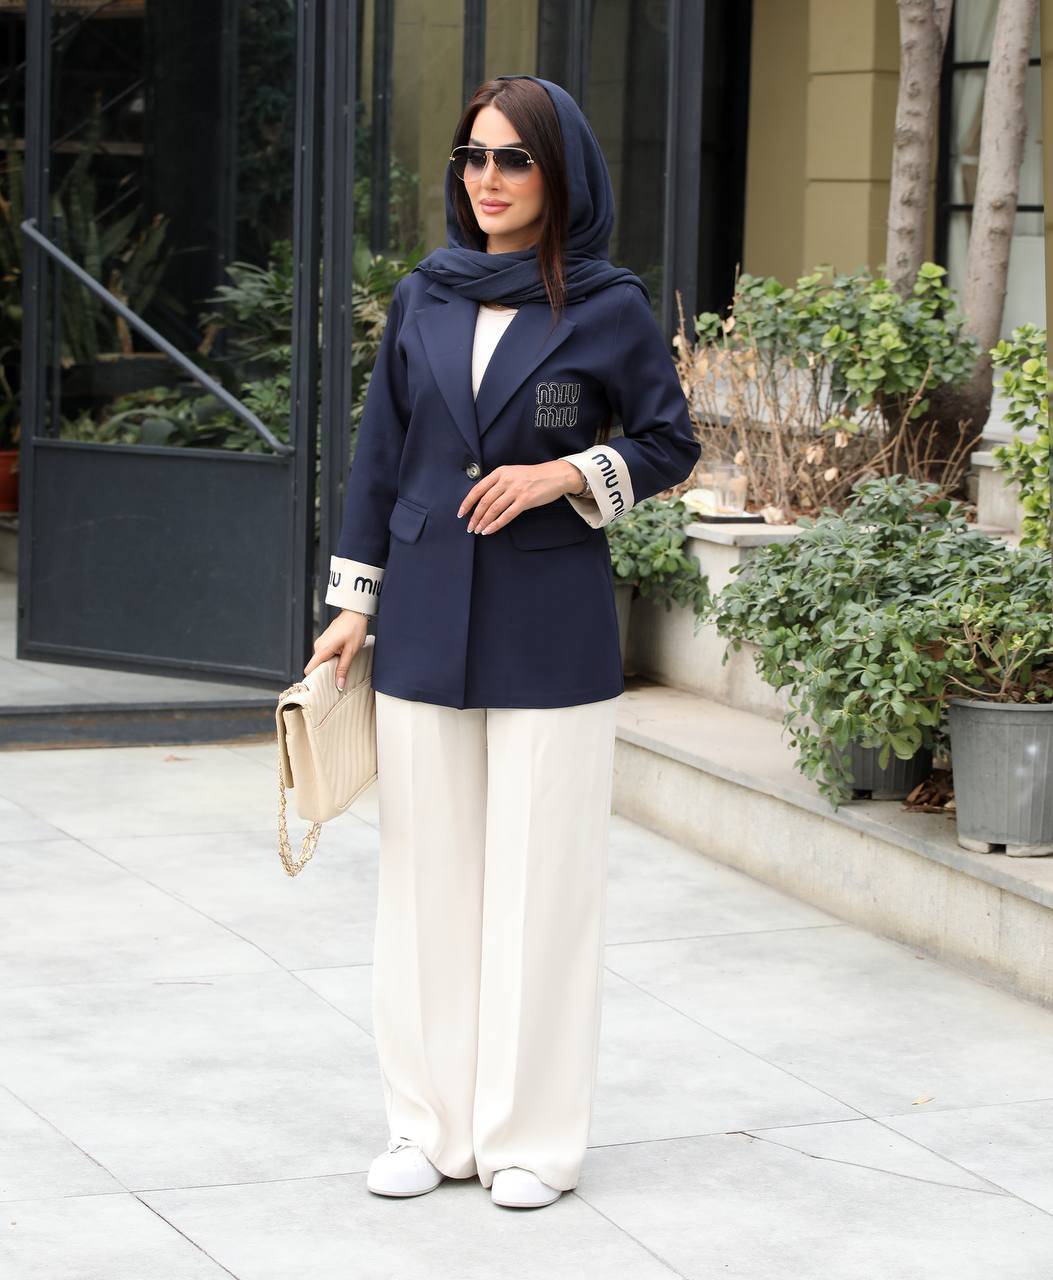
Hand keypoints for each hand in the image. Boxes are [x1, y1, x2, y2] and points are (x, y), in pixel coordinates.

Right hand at [304, 609, 368, 689]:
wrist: (355, 613)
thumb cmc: (354, 629)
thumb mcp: (351, 651)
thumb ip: (343, 668)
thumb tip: (339, 684)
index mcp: (322, 649)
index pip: (309, 669)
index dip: (314, 679)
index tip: (321, 688)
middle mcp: (318, 646)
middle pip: (316, 666)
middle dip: (326, 674)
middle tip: (338, 680)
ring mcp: (321, 643)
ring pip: (321, 661)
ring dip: (330, 666)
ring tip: (342, 667)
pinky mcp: (325, 642)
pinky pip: (325, 655)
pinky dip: (331, 659)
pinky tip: (342, 658)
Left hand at [458, 460, 583, 533]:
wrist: (555, 475)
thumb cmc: (533, 476)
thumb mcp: (512, 472)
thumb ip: (498, 482)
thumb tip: (482, 500)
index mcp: (500, 472)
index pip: (478, 489)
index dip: (467, 502)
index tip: (461, 513)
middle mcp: (506, 480)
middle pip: (484, 501)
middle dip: (475, 516)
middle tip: (470, 527)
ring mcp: (516, 490)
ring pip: (493, 509)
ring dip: (483, 522)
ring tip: (478, 530)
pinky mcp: (525, 500)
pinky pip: (507, 515)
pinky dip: (496, 524)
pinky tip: (489, 530)